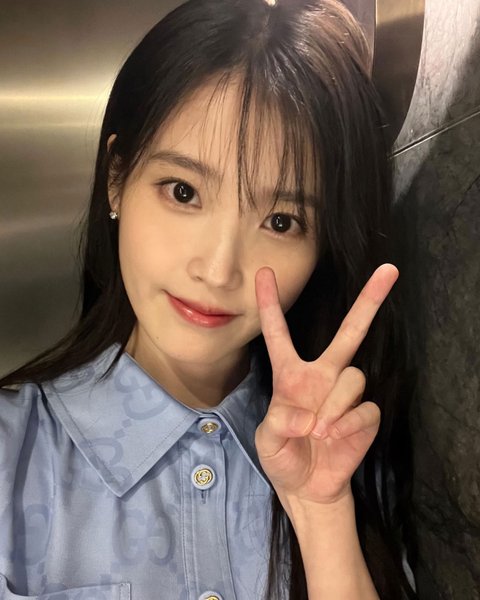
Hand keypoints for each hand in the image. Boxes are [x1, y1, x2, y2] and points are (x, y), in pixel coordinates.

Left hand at [254, 263, 398, 507]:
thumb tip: (308, 416)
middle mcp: (322, 376)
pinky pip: (365, 408)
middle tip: (389, 270)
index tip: (264, 272)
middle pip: (349, 332)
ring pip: (353, 376)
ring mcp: (345, 394)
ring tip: (320, 431)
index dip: (269, 304)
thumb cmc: (283, 456)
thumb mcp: (267, 441)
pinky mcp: (365, 415)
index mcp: (290, 374)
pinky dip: (348, 424)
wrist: (307, 487)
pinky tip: (334, 438)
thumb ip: (279, 424)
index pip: (278, 333)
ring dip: (336, 404)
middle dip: (369, 302)